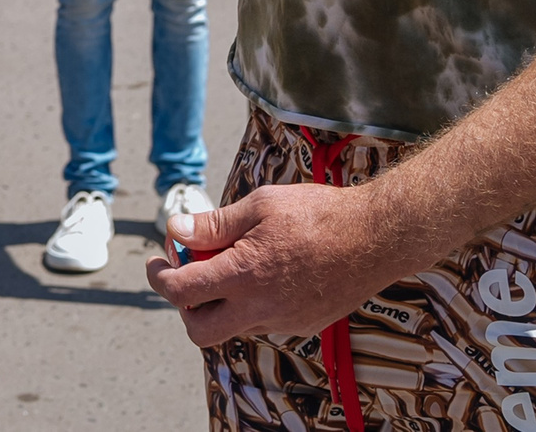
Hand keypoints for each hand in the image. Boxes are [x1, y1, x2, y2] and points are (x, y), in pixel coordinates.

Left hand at [146, 181, 399, 346]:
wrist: (376, 237)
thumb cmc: (319, 213)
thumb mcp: (260, 205)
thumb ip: (214, 224)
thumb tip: (176, 231)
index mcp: (245, 274)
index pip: (181, 290)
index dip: (160, 276)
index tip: (158, 261)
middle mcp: (261, 307)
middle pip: (200, 330)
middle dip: (184, 306)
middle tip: (187, 275)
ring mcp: (284, 321)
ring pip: (233, 327)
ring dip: (221, 303)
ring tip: (234, 263)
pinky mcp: (304, 324)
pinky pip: (263, 323)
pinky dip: (251, 304)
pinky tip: (266, 273)